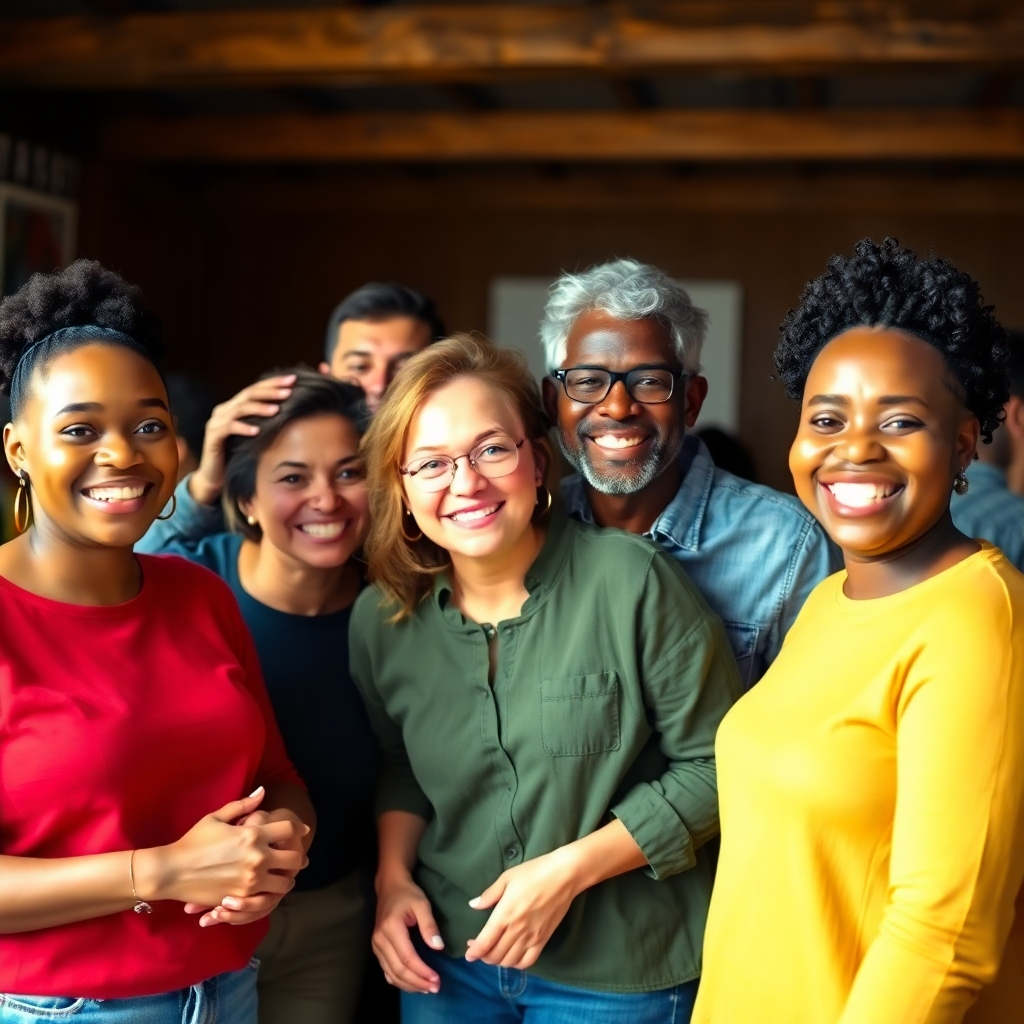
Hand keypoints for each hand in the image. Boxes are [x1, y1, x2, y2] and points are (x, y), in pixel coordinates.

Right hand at [183, 806, 309, 926]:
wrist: (172, 871)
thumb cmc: (193, 841)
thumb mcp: (217, 818)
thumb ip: (244, 805)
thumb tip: (263, 791)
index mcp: (253, 834)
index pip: (289, 829)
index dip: (298, 828)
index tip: (302, 831)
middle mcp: (257, 857)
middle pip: (294, 858)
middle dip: (297, 856)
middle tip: (295, 856)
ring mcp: (251, 880)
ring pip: (285, 882)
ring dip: (286, 878)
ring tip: (281, 874)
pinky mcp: (242, 899)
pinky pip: (268, 899)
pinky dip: (271, 894)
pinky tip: (267, 888)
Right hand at [188, 375, 295, 504]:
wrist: (216, 476)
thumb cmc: (239, 455)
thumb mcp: (255, 435)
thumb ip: (266, 422)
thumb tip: (293, 411)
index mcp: (234, 406)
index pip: (255, 388)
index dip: (273, 383)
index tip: (294, 380)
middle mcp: (224, 410)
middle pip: (248, 394)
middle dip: (270, 391)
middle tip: (288, 391)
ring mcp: (216, 422)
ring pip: (239, 409)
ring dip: (259, 408)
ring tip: (277, 410)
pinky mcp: (212, 437)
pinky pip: (228, 428)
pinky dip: (243, 428)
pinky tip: (257, 430)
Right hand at [372, 869, 444, 993]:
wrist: (389, 886)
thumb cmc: (407, 894)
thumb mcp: (422, 904)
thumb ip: (429, 926)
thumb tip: (438, 948)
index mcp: (391, 928)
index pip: (407, 958)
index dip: (422, 971)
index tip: (437, 979)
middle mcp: (380, 940)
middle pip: (398, 970)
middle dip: (417, 982)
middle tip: (435, 988)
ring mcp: (376, 946)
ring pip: (391, 974)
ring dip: (409, 985)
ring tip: (426, 988)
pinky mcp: (377, 949)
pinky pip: (387, 971)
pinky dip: (399, 981)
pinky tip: (412, 983)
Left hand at [465, 847, 579, 968]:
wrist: (564, 876)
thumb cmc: (534, 872)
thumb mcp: (507, 878)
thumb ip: (489, 895)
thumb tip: (473, 905)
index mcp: (505, 914)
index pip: (485, 942)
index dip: (474, 952)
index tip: (468, 954)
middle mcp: (517, 930)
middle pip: (495, 955)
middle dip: (483, 956)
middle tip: (479, 949)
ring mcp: (532, 937)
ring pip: (510, 961)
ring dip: (498, 961)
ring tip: (494, 953)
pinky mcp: (544, 940)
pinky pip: (528, 962)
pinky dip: (517, 964)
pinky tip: (512, 956)